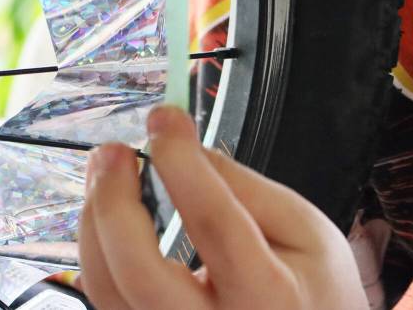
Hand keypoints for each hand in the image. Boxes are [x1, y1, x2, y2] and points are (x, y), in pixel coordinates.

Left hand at [78, 105, 367, 309]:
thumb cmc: (316, 285)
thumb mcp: (304, 229)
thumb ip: (247, 190)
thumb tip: (189, 151)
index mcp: (268, 295)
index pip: (215, 223)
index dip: (183, 165)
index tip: (165, 120)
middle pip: (140, 273)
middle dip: (115, 204)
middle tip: (112, 152)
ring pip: (108, 289)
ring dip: (96, 222)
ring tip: (107, 172)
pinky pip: (108, 299)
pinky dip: (101, 249)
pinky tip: (110, 214)